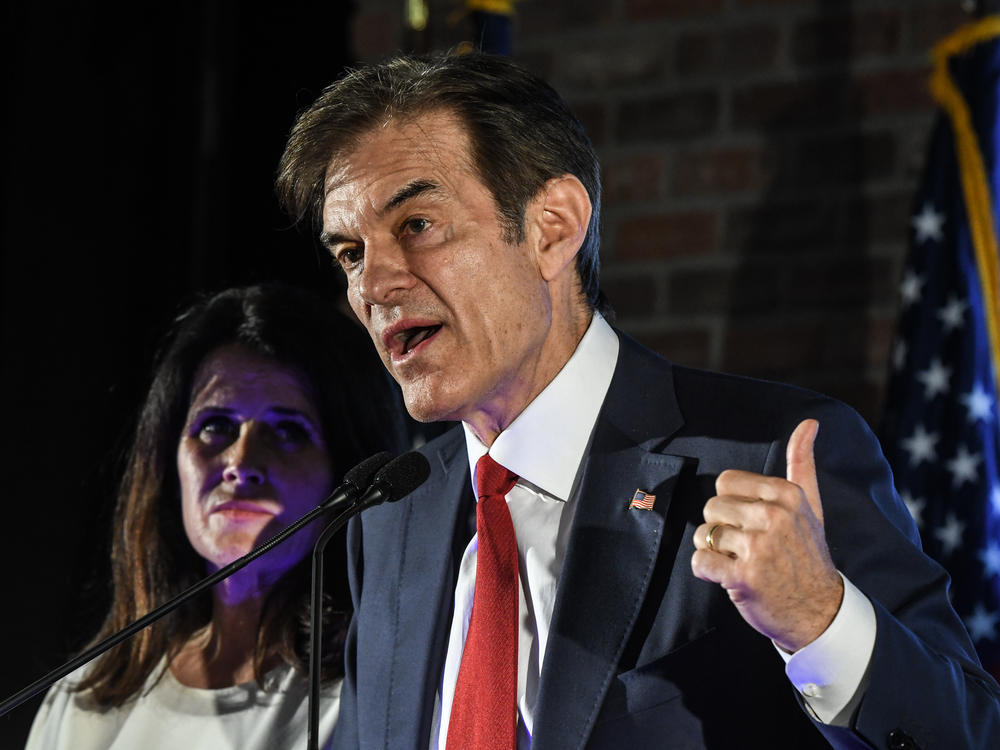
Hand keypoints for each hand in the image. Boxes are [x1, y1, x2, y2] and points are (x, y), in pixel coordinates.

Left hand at [691, 419, 843, 651]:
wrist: (820, 610)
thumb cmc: (807, 554)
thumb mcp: (810, 505)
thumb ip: (802, 462)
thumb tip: (809, 422)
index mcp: (786, 494)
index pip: (725, 482)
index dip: (732, 505)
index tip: (753, 523)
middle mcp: (774, 516)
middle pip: (711, 507)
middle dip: (722, 529)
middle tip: (748, 548)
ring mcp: (759, 547)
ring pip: (703, 534)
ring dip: (715, 552)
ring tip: (742, 563)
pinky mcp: (744, 577)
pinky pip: (700, 561)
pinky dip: (708, 572)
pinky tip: (730, 578)